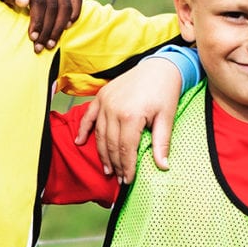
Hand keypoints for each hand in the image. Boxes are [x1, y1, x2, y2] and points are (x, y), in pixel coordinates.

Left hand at [0, 0, 81, 51]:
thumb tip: (24, 2)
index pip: (40, 1)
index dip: (38, 21)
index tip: (32, 38)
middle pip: (54, 6)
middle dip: (48, 29)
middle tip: (40, 47)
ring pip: (66, 7)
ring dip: (59, 28)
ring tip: (50, 44)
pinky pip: (76, 0)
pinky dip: (74, 15)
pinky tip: (66, 28)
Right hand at [74, 53, 185, 179]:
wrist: (159, 66)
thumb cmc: (165, 91)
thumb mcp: (167, 117)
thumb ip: (161, 143)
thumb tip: (163, 166)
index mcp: (131, 115)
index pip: (125, 149)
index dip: (127, 167)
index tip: (128, 180)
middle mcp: (114, 109)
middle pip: (111, 144)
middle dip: (115, 164)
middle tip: (118, 179)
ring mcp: (105, 102)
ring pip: (100, 134)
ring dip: (102, 153)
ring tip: (107, 168)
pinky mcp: (101, 96)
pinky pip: (89, 116)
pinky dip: (83, 129)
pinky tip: (79, 142)